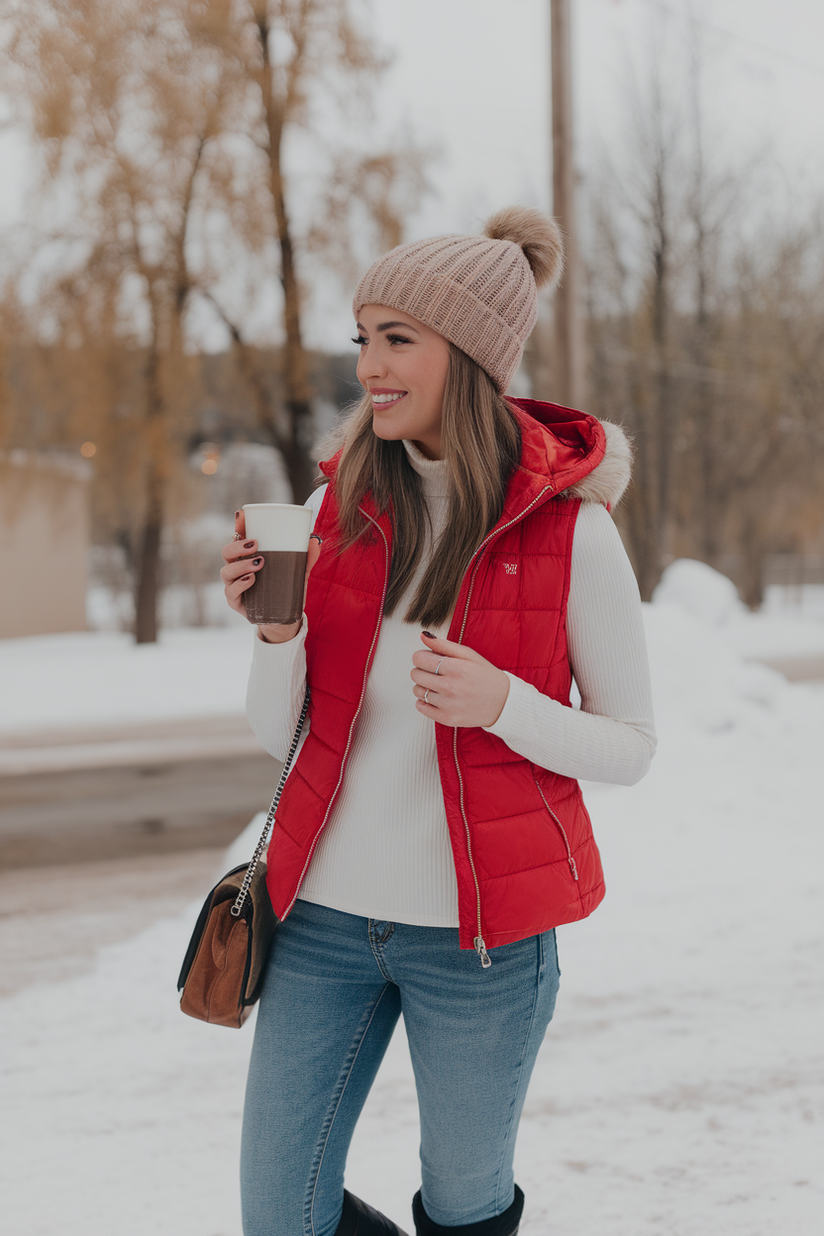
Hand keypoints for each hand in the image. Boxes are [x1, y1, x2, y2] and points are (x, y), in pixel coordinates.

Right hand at [220, 510, 320, 643]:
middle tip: (256, 544)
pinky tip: (251, 581)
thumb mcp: (298, 573)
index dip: (238, 525)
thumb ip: (306, 558)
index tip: (242, 515)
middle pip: (227, 552)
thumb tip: (314, 541)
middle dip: (237, 546)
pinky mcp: (235, 602)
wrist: (283, 619)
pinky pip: (231, 592)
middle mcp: (236, 568)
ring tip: (259, 563)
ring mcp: (233, 585)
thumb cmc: (285, 589)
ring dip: (241, 565)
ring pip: (226, 571)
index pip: (238, 537)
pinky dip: (240, 585)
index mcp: (247, 556)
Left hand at [411, 632, 509, 727]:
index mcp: (456, 668)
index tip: (430, 659)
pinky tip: (437, 697)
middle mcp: (450, 686)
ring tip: (439, 685)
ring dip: (424, 686)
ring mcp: (448, 704)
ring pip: (417, 691)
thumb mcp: (469, 655)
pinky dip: (424, 702)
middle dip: (422, 670)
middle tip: (435, 672)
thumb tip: (423, 636)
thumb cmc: (486, 677)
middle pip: (415, 674)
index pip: (419, 658)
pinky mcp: (447, 718)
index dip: (422, 657)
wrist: (503, 703)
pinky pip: (421, 707)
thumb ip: (444, 645)